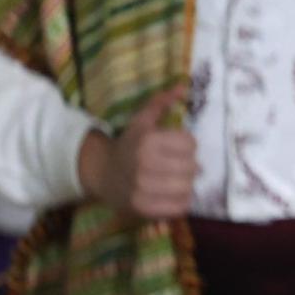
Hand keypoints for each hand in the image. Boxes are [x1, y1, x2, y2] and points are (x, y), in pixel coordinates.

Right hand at [77, 86, 195, 218]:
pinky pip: (179, 206)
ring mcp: (143, 188)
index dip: (188, 145)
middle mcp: (144, 165)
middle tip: (181, 165)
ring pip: (188, 186)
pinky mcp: (143, 208)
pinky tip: (173, 193)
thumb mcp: (141, 121)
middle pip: (192, 166)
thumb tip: (182, 86)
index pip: (190, 144)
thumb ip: (161, 103)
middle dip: (190, 165)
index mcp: (147, 141)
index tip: (180, 147)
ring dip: (187, 183)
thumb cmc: (128, 145)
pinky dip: (182, 200)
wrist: (102, 173)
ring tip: (178, 179)